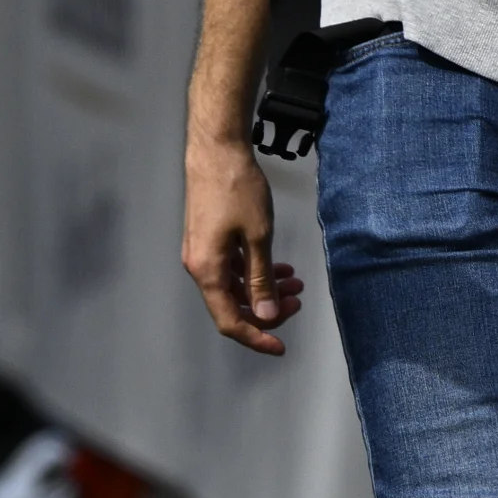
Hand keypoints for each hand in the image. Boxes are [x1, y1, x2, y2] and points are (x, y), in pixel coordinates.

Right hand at [182, 133, 303, 355]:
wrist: (216, 149)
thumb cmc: (236, 188)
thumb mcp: (257, 237)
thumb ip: (261, 280)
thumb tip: (264, 317)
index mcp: (207, 270)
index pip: (229, 321)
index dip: (256, 338)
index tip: (281, 347)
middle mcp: (199, 265)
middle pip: (233, 305)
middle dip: (267, 310)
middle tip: (298, 300)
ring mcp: (202, 251)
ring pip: (235, 285)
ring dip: (265, 288)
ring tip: (296, 280)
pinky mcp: (208, 238)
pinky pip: (231, 268)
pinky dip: (255, 271)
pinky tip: (279, 265)